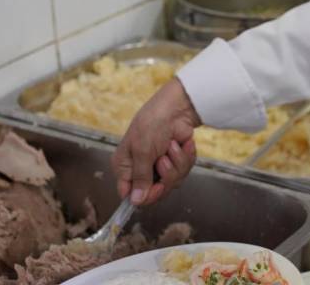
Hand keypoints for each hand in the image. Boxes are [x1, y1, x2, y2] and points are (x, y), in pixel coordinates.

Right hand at [112, 77, 200, 204]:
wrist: (177, 108)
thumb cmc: (153, 123)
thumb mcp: (143, 151)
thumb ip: (140, 177)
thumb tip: (135, 201)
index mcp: (124, 166)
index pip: (129, 194)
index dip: (143, 196)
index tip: (155, 189)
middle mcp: (140, 168)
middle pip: (153, 192)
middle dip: (165, 177)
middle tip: (164, 160)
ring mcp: (158, 166)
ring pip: (171, 183)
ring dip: (176, 164)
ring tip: (171, 147)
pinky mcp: (175, 162)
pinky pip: (183, 172)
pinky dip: (185, 158)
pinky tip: (182, 145)